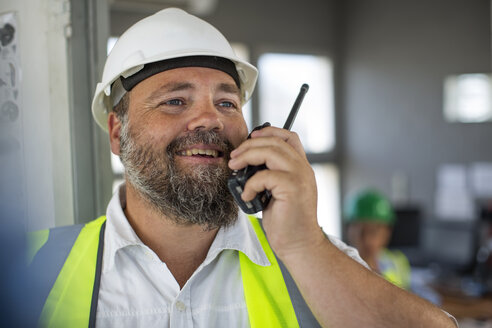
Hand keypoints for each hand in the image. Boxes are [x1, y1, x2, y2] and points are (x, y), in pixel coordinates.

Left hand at [228, 126, 324, 258]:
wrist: (298, 245)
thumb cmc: (285, 221)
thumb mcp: (278, 192)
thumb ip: (271, 175)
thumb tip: (246, 162)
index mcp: (301, 167)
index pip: (289, 137)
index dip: (269, 132)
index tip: (251, 137)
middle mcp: (303, 168)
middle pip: (275, 141)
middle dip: (249, 145)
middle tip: (233, 157)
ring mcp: (300, 177)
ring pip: (270, 152)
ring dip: (247, 157)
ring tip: (234, 168)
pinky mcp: (293, 189)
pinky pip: (265, 176)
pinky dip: (250, 184)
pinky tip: (246, 196)